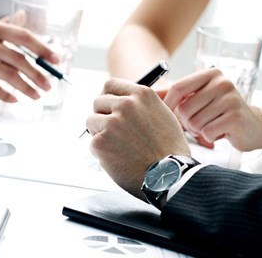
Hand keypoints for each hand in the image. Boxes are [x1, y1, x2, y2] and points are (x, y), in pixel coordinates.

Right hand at [0, 18, 57, 101]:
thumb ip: (3, 26)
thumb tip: (23, 15)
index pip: (23, 36)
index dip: (42, 49)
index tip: (56, 60)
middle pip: (19, 59)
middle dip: (38, 74)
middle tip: (49, 85)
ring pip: (10, 75)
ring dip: (27, 87)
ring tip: (37, 95)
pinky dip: (7, 95)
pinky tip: (16, 99)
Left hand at [86, 78, 189, 199]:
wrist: (170, 176)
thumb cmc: (169, 150)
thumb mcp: (162, 115)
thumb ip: (140, 105)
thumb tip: (119, 100)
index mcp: (141, 94)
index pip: (110, 85)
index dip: (107, 97)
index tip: (108, 106)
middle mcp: (126, 105)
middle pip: (98, 102)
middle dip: (103, 115)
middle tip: (114, 132)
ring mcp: (112, 123)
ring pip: (91, 121)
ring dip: (100, 133)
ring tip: (119, 147)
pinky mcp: (101, 141)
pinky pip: (92, 142)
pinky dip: (101, 152)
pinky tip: (118, 158)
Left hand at [161, 68, 261, 151]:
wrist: (252, 126)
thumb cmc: (218, 112)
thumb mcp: (198, 98)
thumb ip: (175, 95)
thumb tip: (147, 93)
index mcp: (210, 74)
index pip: (178, 87)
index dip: (167, 105)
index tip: (164, 115)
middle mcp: (222, 82)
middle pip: (184, 108)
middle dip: (186, 122)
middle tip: (196, 124)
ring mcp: (231, 99)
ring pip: (194, 122)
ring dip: (197, 130)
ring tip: (209, 126)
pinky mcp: (236, 117)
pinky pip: (207, 132)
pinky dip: (208, 137)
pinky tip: (218, 133)